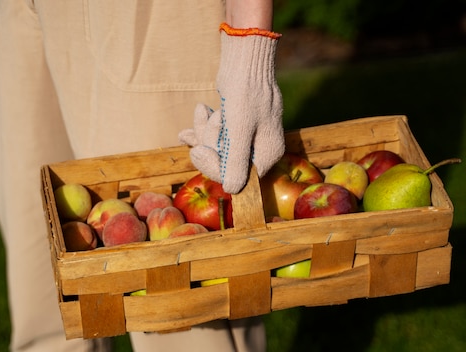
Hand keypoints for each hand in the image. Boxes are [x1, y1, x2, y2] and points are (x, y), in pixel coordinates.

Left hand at [179, 24, 284, 193]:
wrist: (245, 59)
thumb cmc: (245, 93)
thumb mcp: (239, 131)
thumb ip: (235, 162)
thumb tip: (233, 191)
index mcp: (267, 154)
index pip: (236, 177)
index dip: (213, 167)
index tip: (198, 151)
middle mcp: (259, 149)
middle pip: (223, 163)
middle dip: (208, 142)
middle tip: (209, 121)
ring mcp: (247, 137)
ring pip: (216, 148)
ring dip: (204, 130)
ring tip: (204, 110)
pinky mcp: (235, 126)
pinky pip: (214, 135)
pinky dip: (203, 125)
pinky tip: (199, 112)